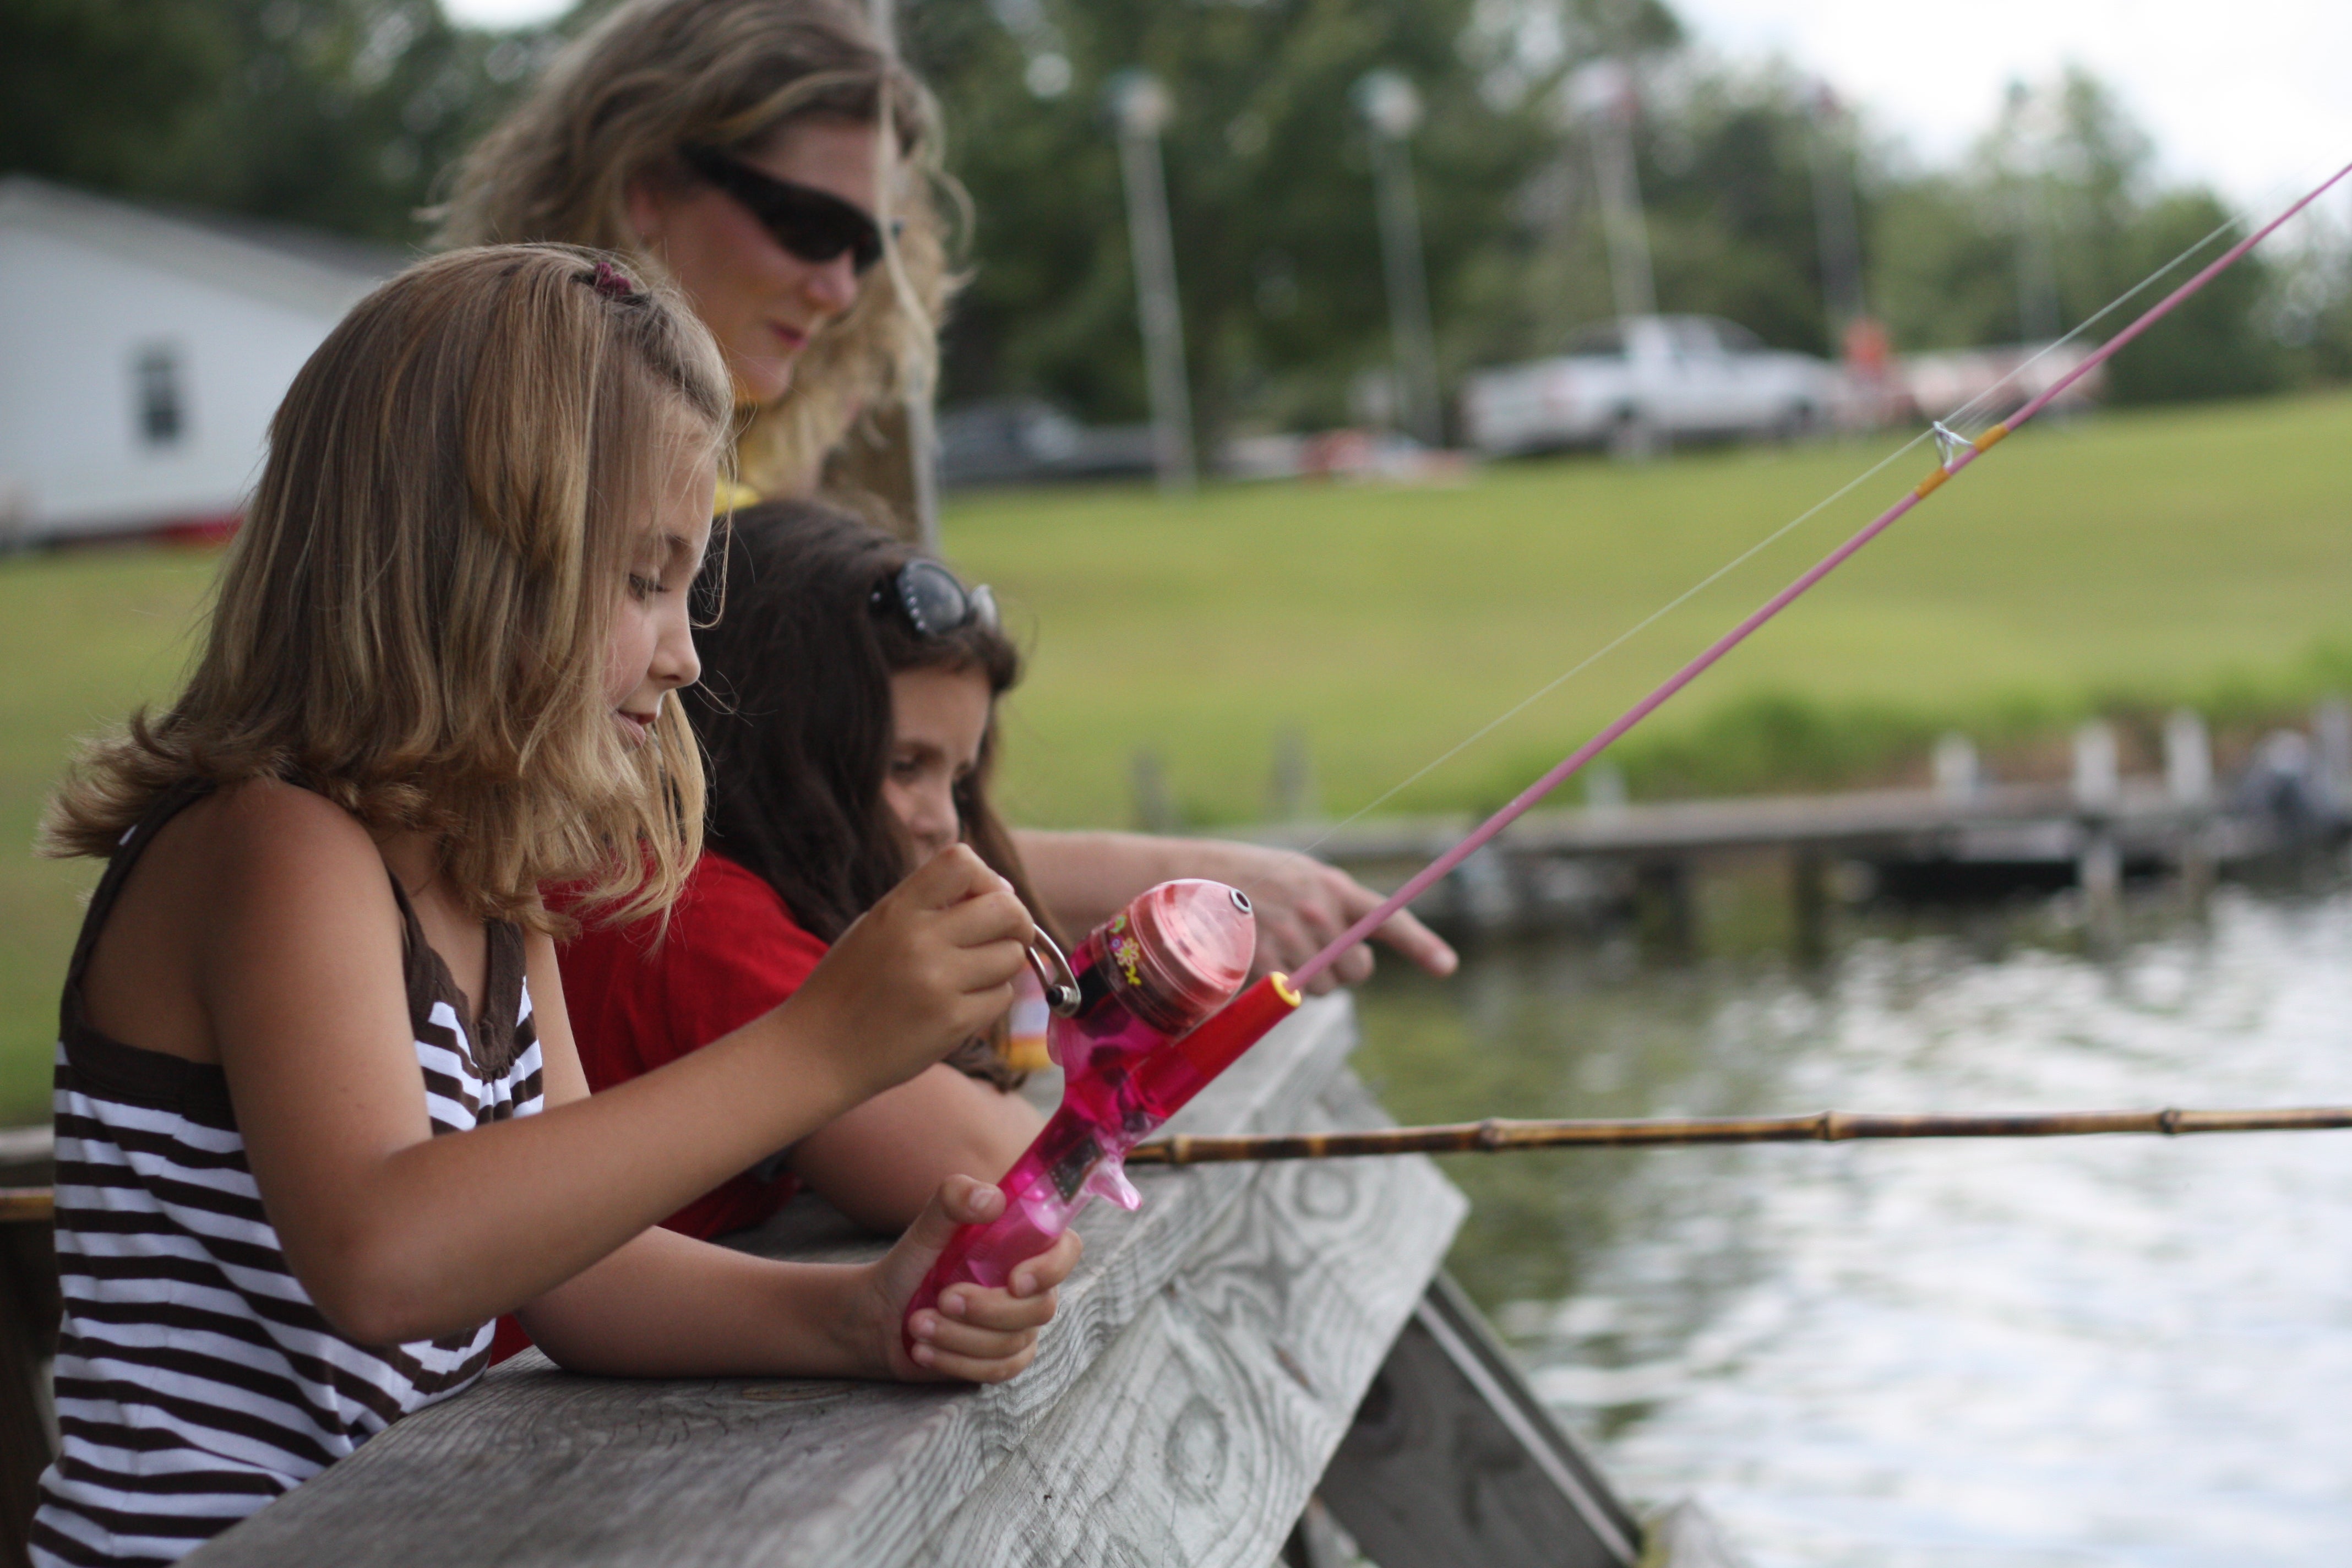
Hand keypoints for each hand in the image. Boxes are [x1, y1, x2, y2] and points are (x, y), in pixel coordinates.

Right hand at [789, 846, 1034, 1101]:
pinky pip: (1002, 997)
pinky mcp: (952, 1023)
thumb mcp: (877, 927)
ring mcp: (938, 983)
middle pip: (1006, 909)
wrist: (817, 1052)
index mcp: (897, 909)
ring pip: (1011, 956)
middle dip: (1016, 922)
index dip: (987, 878)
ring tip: (969, 976)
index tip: (982, 900)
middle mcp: (919, 940)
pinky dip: (990, 1000)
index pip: (962, 862)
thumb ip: (930, 905)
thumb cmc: (850, 986)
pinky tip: (959, 1005)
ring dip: (1001, 965)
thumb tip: (1003, 890)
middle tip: (1003, 937)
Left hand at [859, 1176, 1081, 1382]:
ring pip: (1012, 1343)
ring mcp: (1018, 1326)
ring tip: (918, 1325)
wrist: (880, 1315)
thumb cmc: (910, 1265)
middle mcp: (1029, 1286)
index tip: (1014, 1280)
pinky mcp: (1001, 1359)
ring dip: (960, 1337)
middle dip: (988, 1309)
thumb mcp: (925, 1228)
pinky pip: (998, 1371)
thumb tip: (992, 1198)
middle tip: (942, 1299)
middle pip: (1040, 1307)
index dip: (1051, 1267)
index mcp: (1022, 1246)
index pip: (1067, 1250)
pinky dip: (957, 1362)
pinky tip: (924, 1350)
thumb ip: (953, 1199)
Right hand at [1185, 841, 1458, 993]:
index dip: (1421, 945)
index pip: (1387, 918)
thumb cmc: (1244, 878)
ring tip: (1273, 947)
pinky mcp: (1263, 963)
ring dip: (1307, 981)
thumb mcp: (1296, 876)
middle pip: (1355, 969)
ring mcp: (1290, 939)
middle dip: (1340, 969)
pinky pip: (1290, 995)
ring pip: (1324, 988)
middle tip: (1306, 948)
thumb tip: (1357, 950)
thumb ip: (1331, 906)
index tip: (1447, 966)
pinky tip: (1256, 961)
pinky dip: (1277, 989)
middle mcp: (1317, 912)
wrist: (1186, 878)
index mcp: (1331, 885)